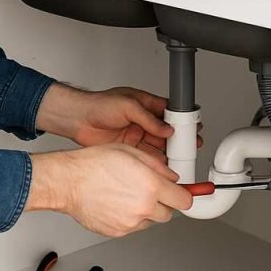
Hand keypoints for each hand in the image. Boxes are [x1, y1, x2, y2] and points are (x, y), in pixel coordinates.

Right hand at [26, 145, 193, 236]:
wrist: (69, 181)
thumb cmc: (94, 164)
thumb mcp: (131, 152)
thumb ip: (158, 166)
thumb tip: (172, 177)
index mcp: (151, 186)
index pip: (185, 200)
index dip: (185, 195)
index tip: (183, 194)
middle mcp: (144, 207)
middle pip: (169, 213)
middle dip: (163, 202)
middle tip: (149, 191)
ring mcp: (131, 222)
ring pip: (150, 221)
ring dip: (146, 211)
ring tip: (127, 195)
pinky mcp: (118, 232)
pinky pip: (133, 227)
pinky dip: (130, 218)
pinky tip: (117, 203)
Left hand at [36, 83, 201, 160]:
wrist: (77, 119)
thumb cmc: (98, 104)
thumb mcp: (127, 105)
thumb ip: (148, 118)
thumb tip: (166, 128)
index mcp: (145, 104)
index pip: (169, 112)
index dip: (182, 121)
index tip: (192, 129)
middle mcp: (142, 120)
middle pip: (167, 131)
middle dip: (179, 139)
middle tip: (189, 147)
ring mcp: (136, 135)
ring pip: (158, 145)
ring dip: (168, 152)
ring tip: (179, 158)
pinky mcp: (128, 148)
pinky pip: (146, 155)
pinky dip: (156, 161)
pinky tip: (163, 165)